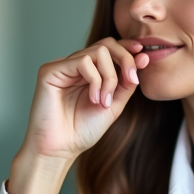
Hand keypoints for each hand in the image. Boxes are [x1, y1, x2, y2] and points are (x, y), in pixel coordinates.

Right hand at [9, 38, 148, 193]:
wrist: (60, 149)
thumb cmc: (81, 131)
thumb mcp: (113, 105)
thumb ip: (126, 83)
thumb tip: (142, 58)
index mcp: (88, 72)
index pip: (110, 49)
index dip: (127, 48)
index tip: (144, 56)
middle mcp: (74, 66)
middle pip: (106, 44)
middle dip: (125, 59)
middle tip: (131, 80)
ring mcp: (62, 67)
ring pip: (98, 52)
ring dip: (110, 77)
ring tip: (104, 101)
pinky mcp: (50, 70)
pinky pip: (82, 61)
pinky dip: (95, 80)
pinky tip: (93, 99)